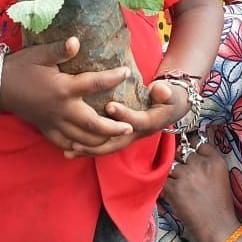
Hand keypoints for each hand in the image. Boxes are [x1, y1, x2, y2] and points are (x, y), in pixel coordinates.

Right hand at [0, 36, 133, 151]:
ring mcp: (54, 123)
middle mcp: (62, 109)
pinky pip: (65, 144)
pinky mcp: (46, 130)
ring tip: (115, 138)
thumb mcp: (40, 54)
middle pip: (93, 125)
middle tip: (130, 126)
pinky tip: (87, 147)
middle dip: (114, 127)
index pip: (95, 84)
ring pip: (82, 139)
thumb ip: (60, 49)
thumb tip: (76, 41)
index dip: (113, 78)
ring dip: (100, 141)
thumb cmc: (21, 66)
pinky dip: (78, 147)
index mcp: (63, 88)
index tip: (127, 73)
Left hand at [63, 78, 188, 157]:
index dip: (124, 114)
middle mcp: (138, 134)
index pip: (137, 121)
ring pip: (108, 148)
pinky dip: (89, 149)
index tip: (109, 105)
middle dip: (98, 142)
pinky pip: (104, 146)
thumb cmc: (169, 95)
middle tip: (78, 140)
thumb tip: (160, 90)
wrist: (171, 107)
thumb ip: (165, 91)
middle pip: (117, 143)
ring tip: (70, 150)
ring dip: (89, 150)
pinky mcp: (121, 137)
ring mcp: (129, 138)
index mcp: (151, 122)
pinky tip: (70, 150)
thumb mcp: (171, 92)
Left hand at [162, 140, 239, 241]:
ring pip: (171, 165)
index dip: (191, 148)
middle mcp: (201, 164)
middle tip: (184, 175)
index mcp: (215, 160)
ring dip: (173, 175)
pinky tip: (172, 193)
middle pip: (182, 152)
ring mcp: (186, 175)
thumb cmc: (220, 205)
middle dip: (181, 161)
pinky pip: (163, 179)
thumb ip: (207, 161)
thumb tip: (188, 151)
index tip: (189, 154)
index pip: (197, 142)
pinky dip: (165, 185)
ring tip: (180, 188)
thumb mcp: (221, 176)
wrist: (218, 229)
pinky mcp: (174, 188)